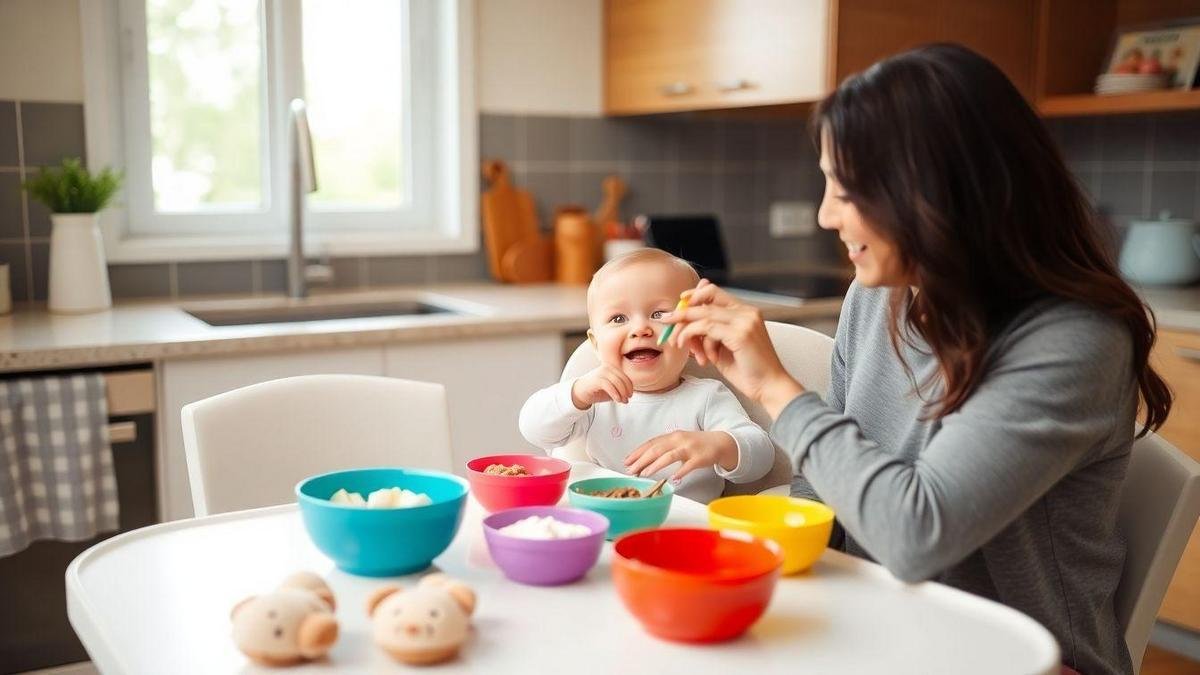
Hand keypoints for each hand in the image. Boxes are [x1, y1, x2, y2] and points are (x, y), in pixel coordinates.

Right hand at [570, 364, 633, 408]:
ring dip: (622, 393)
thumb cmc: (596, 390)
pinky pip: (609, 386)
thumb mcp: (611, 389)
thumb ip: (620, 389)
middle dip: (626, 391)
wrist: (580, 392)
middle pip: (622, 379)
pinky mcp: (596, 379)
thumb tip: (629, 395)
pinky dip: (615, 394)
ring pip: (617, 382)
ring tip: (621, 400)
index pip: (625, 376)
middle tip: (626, 400)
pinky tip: (617, 400)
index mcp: (612, 368)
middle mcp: (607, 368)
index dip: (630, 387)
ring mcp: (601, 372)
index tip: (630, 396)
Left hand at [624, 430, 737, 481]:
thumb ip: (664, 448)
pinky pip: (689, 466)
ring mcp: (690, 448)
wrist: (720, 442)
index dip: (638, 452)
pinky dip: (681, 472)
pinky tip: (673, 478)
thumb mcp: (679, 442)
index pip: (651, 443)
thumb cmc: (696, 444)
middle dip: (641, 460)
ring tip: (644, 474)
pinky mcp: (700, 458)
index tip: (627, 461)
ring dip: (655, 465)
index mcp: (672, 436)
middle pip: (657, 449)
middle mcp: (679, 440)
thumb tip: (645, 459)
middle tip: (631, 470)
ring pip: (669, 456)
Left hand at [665, 279, 804, 417]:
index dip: (694, 295)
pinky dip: (695, 339)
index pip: (715, 293)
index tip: (679, 302)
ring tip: (680, 345)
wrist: (769, 387)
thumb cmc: (748, 371)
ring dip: (685, 330)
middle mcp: (747, 312)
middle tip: (667, 322)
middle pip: (705, 300)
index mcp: (746, 312)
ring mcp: (745, 321)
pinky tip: (700, 356)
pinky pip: (706, 328)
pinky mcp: (740, 333)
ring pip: (703, 314)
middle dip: (682, 312)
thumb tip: (688, 323)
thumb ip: (708, 333)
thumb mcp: (722, 349)